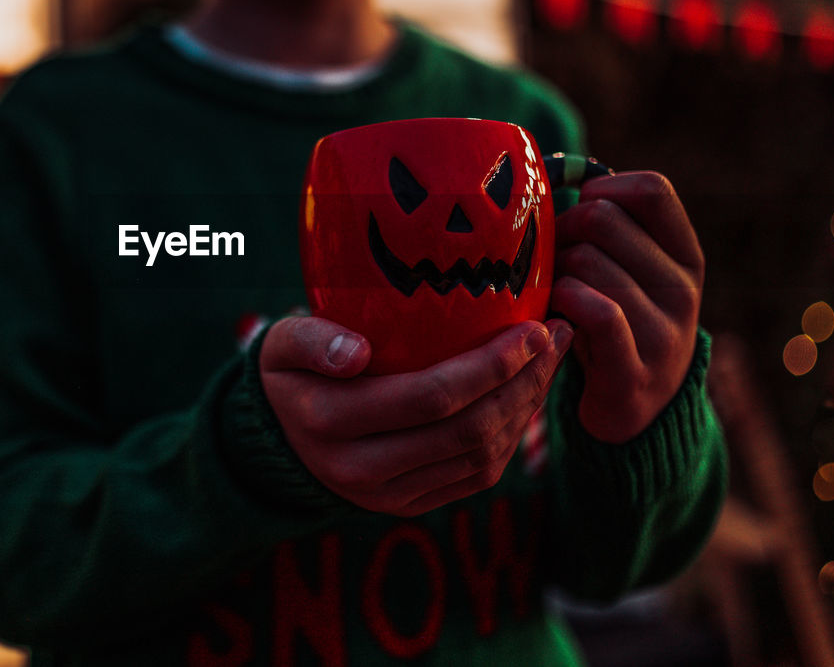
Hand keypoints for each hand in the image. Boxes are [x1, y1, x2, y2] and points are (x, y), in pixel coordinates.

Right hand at [258, 315, 572, 516]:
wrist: (279, 435)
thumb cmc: (292, 370)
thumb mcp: (282, 343)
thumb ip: (312, 339)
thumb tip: (356, 352)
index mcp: (329, 422)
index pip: (429, 397)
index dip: (489, 366)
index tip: (529, 328)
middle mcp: (360, 469)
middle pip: (466, 430)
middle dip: (521, 383)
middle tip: (553, 337)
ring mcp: (388, 495)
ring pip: (479, 457)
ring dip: (524, 408)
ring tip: (549, 360)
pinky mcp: (410, 505)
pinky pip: (476, 476)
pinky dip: (511, 436)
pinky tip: (525, 394)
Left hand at [550, 171, 704, 443]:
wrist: (635, 411)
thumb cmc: (614, 323)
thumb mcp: (626, 272)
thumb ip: (605, 228)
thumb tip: (544, 177)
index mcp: (684, 255)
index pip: (653, 189)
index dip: (602, 189)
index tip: (578, 213)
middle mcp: (682, 288)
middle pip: (604, 220)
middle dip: (562, 231)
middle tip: (551, 259)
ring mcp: (664, 331)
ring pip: (587, 264)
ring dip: (553, 274)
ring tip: (551, 293)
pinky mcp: (635, 369)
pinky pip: (595, 311)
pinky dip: (563, 303)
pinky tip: (553, 315)